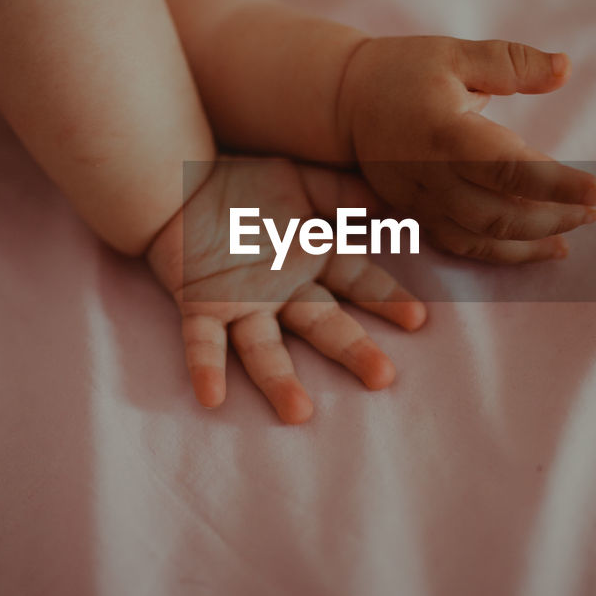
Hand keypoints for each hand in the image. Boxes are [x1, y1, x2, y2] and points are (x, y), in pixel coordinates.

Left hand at [146, 156, 425, 423]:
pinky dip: (206, 368)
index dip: (385, 299)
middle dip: (352, 350)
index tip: (418, 319)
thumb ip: (340, 193)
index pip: (357, 282)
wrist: (177, 181)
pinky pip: (202, 341)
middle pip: (322, 325)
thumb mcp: (298, 181)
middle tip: (383, 377)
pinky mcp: (199, 306)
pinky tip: (212, 397)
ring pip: (263, 349)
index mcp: (309, 258)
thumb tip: (386, 203)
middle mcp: (281, 291)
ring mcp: (240, 303)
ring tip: (299, 413)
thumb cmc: (241, 186)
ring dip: (280, 381)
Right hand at [339, 35, 595, 262]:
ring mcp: (419, 199)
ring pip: (480, 238)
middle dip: (552, 218)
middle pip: (497, 213)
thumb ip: (512, 63)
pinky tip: (535, 248)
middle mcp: (429, 173)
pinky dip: (500, 253)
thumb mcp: (457, 53)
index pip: (507, 167)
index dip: (555, 184)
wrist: (344, 100)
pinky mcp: (414, 213)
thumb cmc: (405, 71)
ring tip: (571, 236)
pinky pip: (460, 245)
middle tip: (592, 211)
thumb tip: (565, 69)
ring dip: (530, 244)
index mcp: (444, 131)